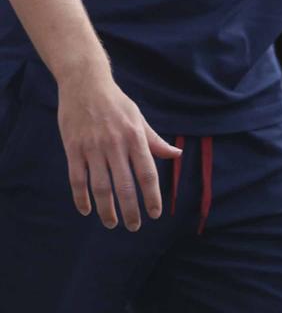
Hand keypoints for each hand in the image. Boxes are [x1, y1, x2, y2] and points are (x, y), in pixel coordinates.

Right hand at [57, 68, 180, 229]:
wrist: (85, 85)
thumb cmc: (116, 104)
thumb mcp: (139, 119)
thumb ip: (155, 141)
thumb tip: (176, 155)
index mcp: (135, 137)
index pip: (147, 173)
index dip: (151, 196)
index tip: (155, 214)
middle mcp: (115, 144)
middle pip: (124, 185)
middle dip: (130, 209)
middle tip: (134, 227)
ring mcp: (92, 148)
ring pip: (100, 186)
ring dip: (106, 209)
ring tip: (112, 223)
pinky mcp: (73, 149)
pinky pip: (77, 179)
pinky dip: (81, 197)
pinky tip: (87, 210)